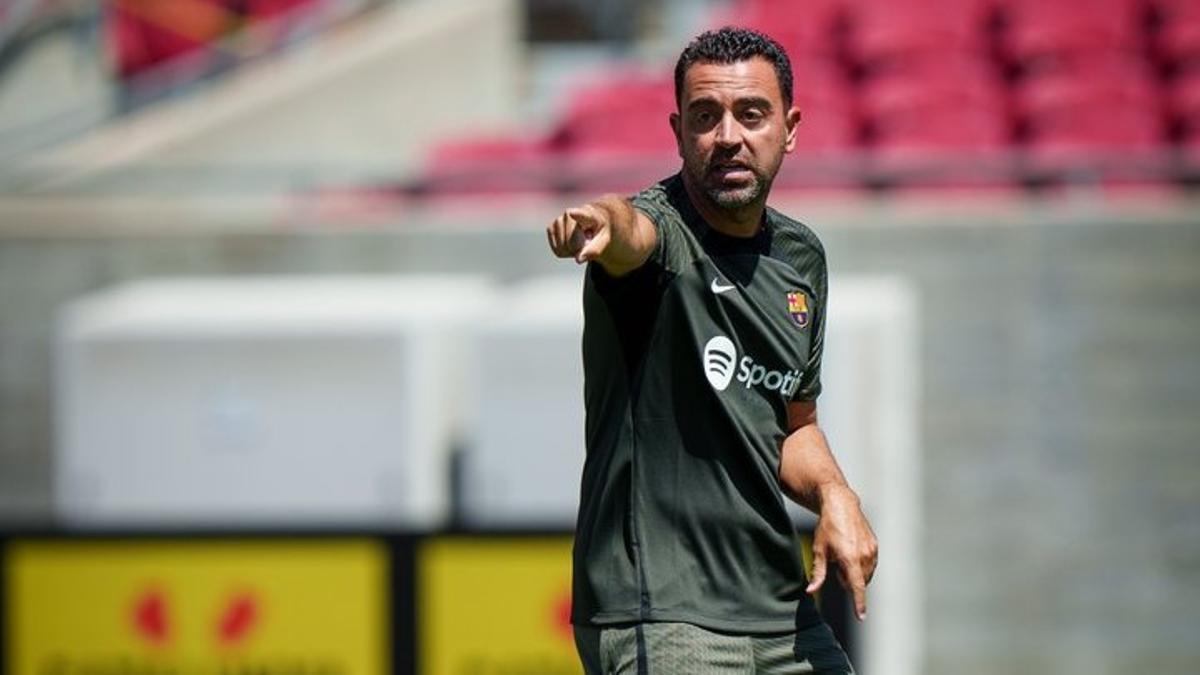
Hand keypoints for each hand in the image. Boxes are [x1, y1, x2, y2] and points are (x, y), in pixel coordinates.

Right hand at [547, 204, 611, 263]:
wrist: (591, 222)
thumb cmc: (600, 231)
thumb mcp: (604, 240)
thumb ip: (594, 249)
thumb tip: (578, 259)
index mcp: (589, 214)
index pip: (581, 214)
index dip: (576, 214)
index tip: (571, 213)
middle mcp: (570, 213)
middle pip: (571, 242)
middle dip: (579, 249)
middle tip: (588, 241)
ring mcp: (558, 220)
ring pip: (562, 248)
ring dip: (572, 252)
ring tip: (580, 241)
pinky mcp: (550, 228)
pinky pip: (557, 251)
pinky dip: (565, 253)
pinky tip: (571, 244)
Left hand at [806, 485, 877, 620]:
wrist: (841, 505)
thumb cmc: (827, 527)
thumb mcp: (819, 550)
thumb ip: (818, 574)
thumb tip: (810, 591)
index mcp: (850, 559)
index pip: (857, 587)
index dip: (859, 603)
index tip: (861, 616)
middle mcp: (864, 556)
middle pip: (859, 582)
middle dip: (848, 581)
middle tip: (836, 567)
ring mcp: (872, 550)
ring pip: (866, 575)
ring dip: (856, 574)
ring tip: (843, 557)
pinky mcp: (875, 545)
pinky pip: (870, 565)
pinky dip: (861, 566)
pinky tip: (851, 553)